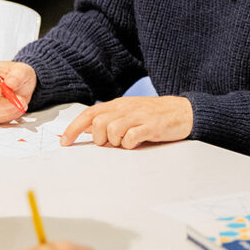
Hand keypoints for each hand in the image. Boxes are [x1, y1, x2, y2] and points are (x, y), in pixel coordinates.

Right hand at [0, 60, 35, 123]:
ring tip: (20, 101)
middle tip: (15, 99)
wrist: (23, 87)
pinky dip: (9, 115)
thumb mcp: (22, 69)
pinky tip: (17, 107)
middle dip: (0, 101)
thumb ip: (17, 74)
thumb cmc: (17, 75)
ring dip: (6, 109)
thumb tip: (10, 82)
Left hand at [61, 96, 192, 148]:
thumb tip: (85, 129)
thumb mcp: (129, 113)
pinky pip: (131, 137)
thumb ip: (109, 119)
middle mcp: (126, 108)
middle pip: (97, 123)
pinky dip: (130, 144)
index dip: (74, 128)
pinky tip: (138, 142)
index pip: (89, 114)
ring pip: (112, 131)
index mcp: (118, 105)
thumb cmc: (155, 115)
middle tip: (112, 143)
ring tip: (128, 141)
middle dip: (99, 138)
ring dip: (116, 142)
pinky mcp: (151, 126)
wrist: (185, 111)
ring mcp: (139, 116)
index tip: (64, 142)